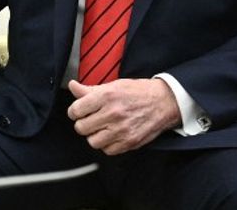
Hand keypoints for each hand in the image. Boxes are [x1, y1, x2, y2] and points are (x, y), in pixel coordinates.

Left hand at [66, 78, 180, 154]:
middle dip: (83, 123)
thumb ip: (90, 89)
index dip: (74, 111)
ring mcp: (122, 130)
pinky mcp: (130, 142)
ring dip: (94, 135)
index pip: (76, 110)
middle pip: (81, 127)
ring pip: (92, 141)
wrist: (163, 102)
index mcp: (106, 96)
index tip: (78, 112)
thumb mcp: (113, 85)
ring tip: (101, 128)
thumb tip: (73, 86)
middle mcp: (113, 114)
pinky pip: (107, 150)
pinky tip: (111, 135)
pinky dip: (107, 144)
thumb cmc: (138, 92)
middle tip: (90, 119)